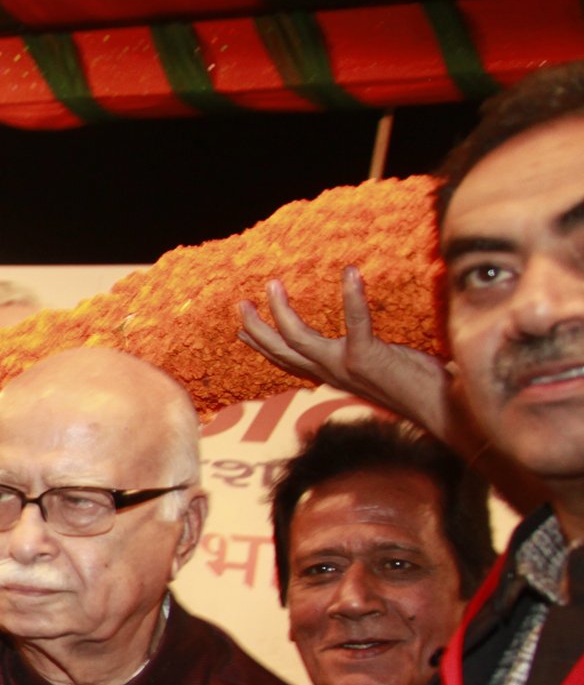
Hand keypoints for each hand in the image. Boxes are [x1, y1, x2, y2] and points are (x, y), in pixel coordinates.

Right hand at [237, 267, 453, 438]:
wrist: (443, 411)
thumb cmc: (422, 388)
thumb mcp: (380, 369)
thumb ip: (365, 356)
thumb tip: (363, 343)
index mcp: (333, 376)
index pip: (287, 361)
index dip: (262, 345)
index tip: (241, 329)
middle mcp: (331, 373)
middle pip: (281, 351)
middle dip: (257, 328)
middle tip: (241, 304)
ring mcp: (346, 367)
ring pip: (297, 339)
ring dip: (281, 311)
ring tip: (271, 285)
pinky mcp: (368, 358)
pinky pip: (355, 322)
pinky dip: (352, 297)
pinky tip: (350, 273)